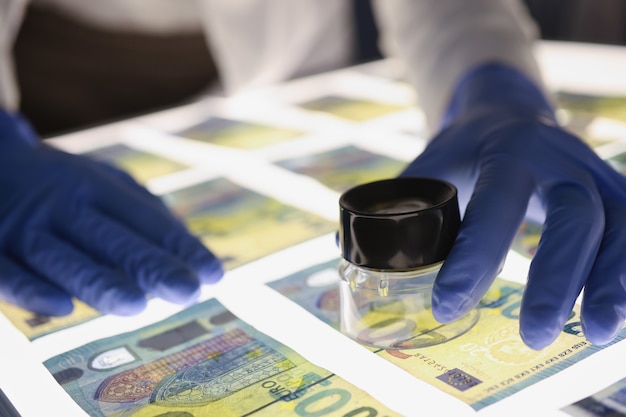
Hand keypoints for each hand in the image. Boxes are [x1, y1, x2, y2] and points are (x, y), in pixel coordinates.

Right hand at [0, 111, 222, 315]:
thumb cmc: (60, 184)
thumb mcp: (101, 182)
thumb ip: (141, 209)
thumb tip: (185, 242)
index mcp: (95, 187)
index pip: (145, 221)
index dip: (179, 247)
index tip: (212, 273)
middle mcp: (62, 204)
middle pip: (111, 239)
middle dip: (150, 266)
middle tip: (187, 292)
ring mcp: (22, 227)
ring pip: (63, 258)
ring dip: (99, 281)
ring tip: (136, 305)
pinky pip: (6, 272)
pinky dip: (31, 289)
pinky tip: (61, 308)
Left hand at [402, 64, 625, 349]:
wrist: (506, 112)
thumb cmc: (462, 150)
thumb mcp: (429, 166)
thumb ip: (399, 206)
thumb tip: (352, 255)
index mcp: (505, 150)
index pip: (494, 203)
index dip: (474, 257)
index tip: (447, 307)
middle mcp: (558, 157)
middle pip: (573, 214)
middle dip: (554, 277)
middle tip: (531, 336)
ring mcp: (592, 171)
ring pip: (618, 223)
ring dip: (609, 281)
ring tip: (595, 334)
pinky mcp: (612, 189)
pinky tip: (614, 314)